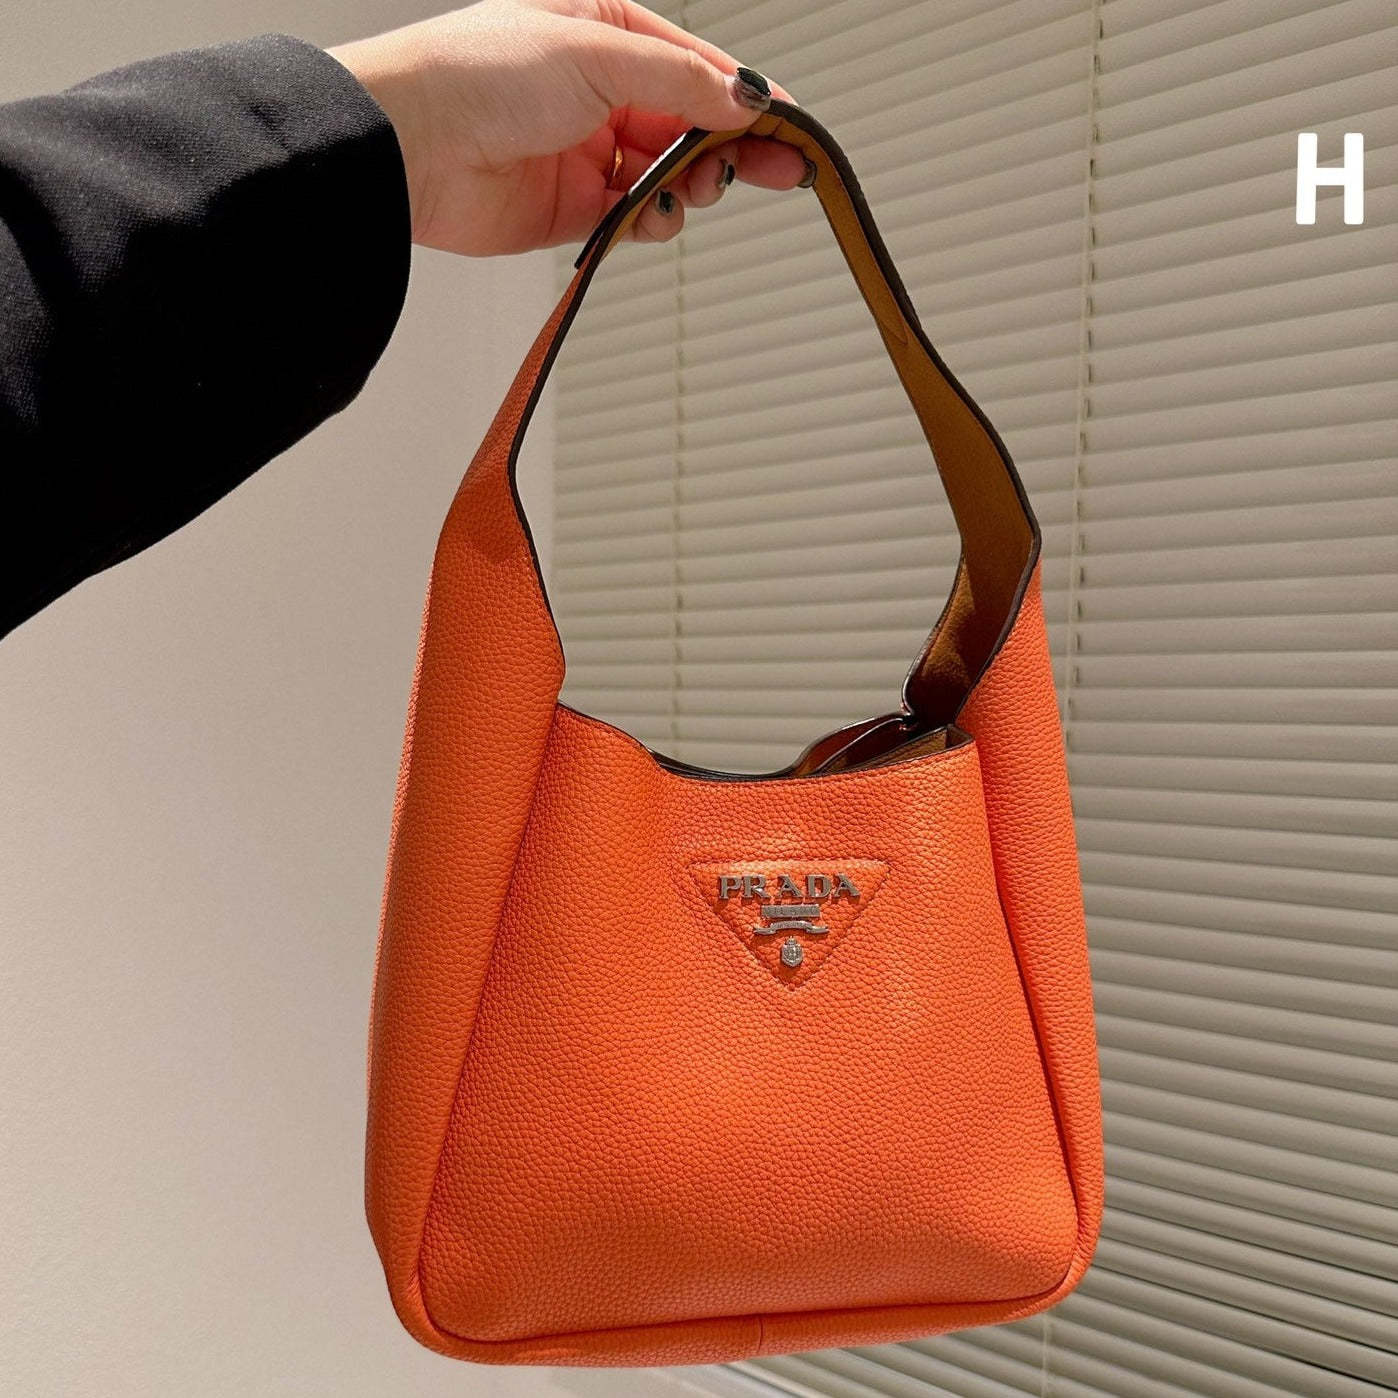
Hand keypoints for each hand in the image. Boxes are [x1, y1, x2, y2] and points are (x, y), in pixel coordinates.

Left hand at [329, 0, 807, 255]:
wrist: (411, 145)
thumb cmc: (477, 74)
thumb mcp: (597, 54)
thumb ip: (680, 80)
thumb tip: (745, 98)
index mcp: (604, 33)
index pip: (695, 66)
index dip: (744, 97)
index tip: (788, 126)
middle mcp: (598, 91)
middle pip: (691, 124)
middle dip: (732, 147)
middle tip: (778, 169)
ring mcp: (586, 152)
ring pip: (668, 174)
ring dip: (691, 184)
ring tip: (696, 186)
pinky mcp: (572, 209)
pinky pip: (634, 217)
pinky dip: (654, 219)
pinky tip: (656, 212)